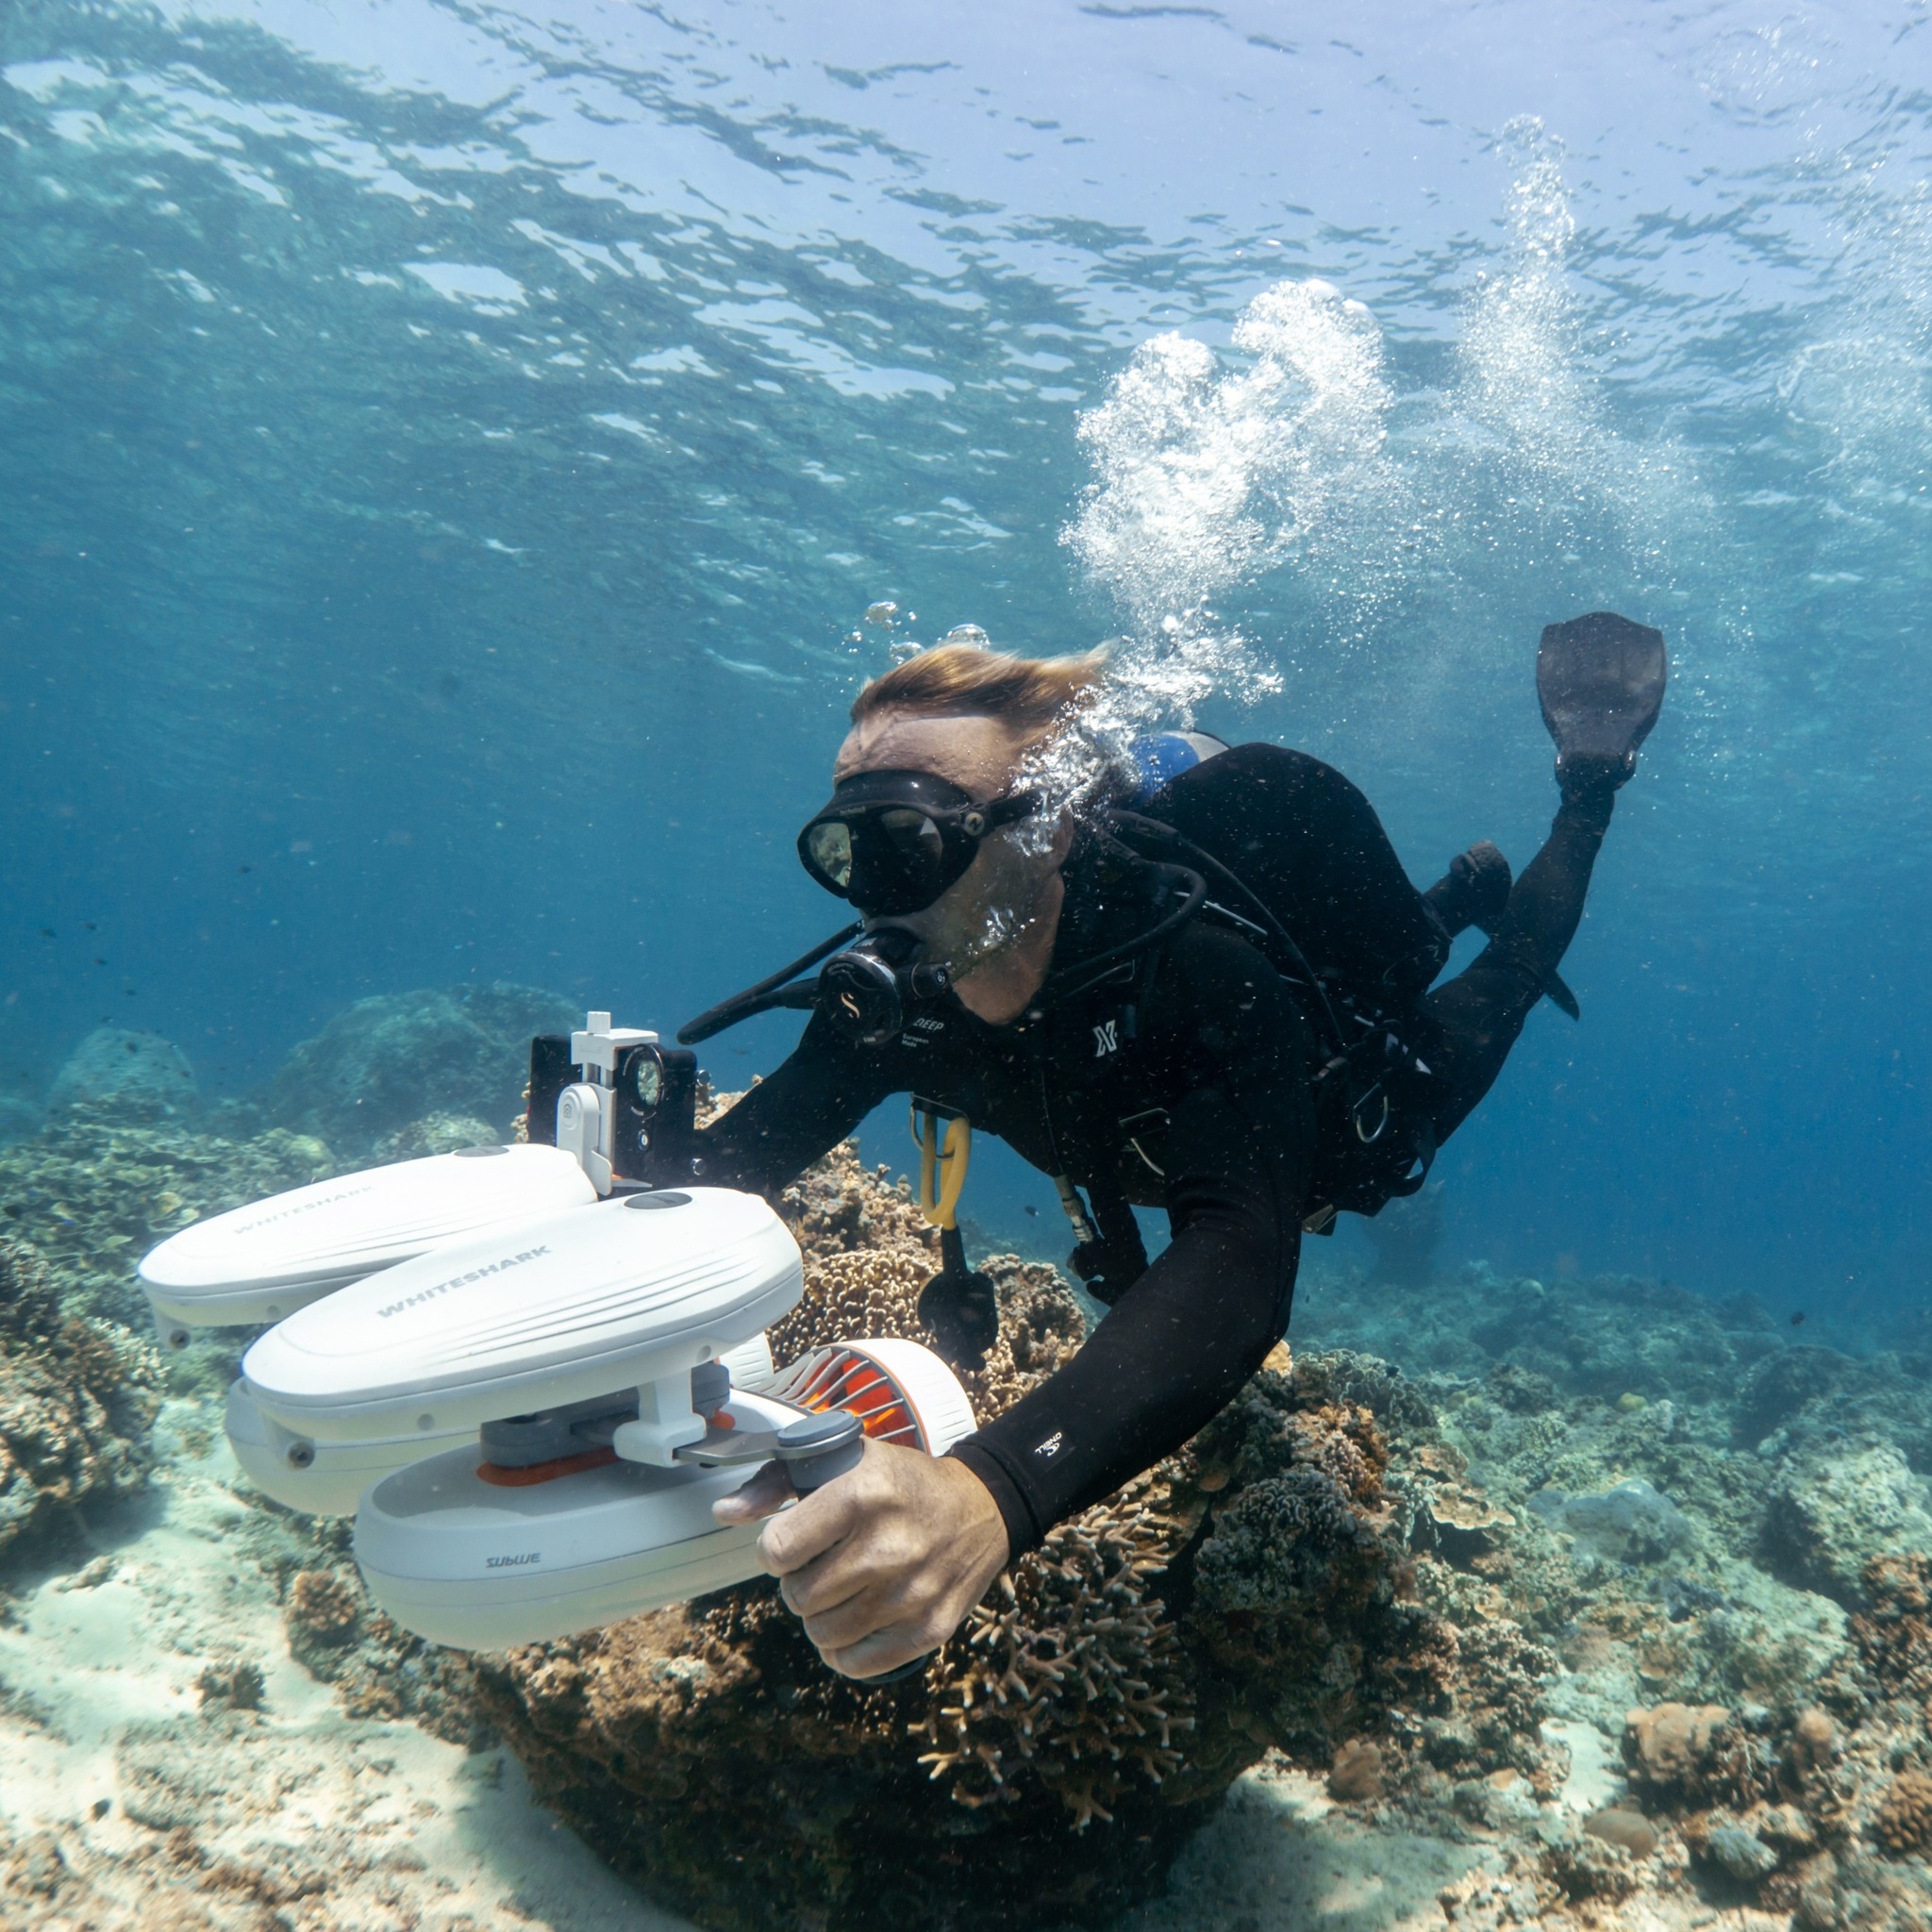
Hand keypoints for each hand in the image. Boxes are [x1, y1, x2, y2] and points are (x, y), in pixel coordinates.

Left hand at [712, 1439, 1009, 1678]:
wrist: (982, 1508)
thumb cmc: (901, 1483)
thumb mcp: (845, 1460)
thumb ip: (777, 1483)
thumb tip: (723, 1514)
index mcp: (862, 1495)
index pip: (778, 1549)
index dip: (776, 1549)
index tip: (793, 1542)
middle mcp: (887, 1546)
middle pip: (798, 1596)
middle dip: (800, 1583)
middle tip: (821, 1566)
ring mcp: (910, 1593)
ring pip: (822, 1634)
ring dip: (820, 1617)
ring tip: (839, 1592)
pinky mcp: (929, 1629)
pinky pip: (856, 1664)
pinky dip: (844, 1650)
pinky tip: (855, 1622)